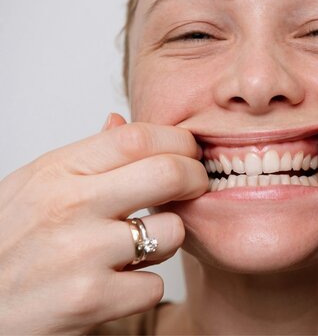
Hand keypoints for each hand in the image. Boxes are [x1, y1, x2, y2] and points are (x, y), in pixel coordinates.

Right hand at [0, 113, 207, 333]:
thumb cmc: (8, 241)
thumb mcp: (34, 184)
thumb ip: (84, 157)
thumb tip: (120, 122)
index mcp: (59, 170)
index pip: (138, 137)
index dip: (179, 141)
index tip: (189, 152)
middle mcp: (71, 206)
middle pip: (169, 174)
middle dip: (196, 178)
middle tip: (194, 187)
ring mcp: (83, 253)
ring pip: (172, 232)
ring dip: (166, 240)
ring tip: (139, 246)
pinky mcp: (92, 299)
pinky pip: (155, 285)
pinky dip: (143, 287)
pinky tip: (118, 283)